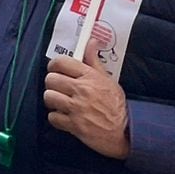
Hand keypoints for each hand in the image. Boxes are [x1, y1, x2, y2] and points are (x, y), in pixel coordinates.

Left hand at [43, 44, 130, 159]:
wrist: (126, 131)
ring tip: (60, 102)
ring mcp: (77, 108)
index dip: (54, 65)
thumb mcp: (108, 79)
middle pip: (50, 79)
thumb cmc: (116, 105)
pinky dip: (56, 118)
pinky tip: (64, 117)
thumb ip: (94, 61)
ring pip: (49, 97)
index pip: (61, 62)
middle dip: (52, 83)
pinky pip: (53, 117)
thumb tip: (91, 42)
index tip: (55, 69)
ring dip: (53, 100)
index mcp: (89, 77)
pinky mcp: (74, 125)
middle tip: (59, 88)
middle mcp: (82, 90)